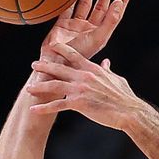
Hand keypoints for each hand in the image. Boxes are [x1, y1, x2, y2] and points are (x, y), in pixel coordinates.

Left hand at [28, 43, 143, 129]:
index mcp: (93, 69)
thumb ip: (108, 70)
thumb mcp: (117, 79)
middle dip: (44, 66)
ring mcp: (80, 89)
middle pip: (59, 68)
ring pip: (54, 86)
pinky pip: (57, 105)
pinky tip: (34, 110)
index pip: (73, 55)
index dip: (61, 50)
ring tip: (29, 88)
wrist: (129, 112)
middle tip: (33, 65)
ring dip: (39, 86)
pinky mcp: (79, 104)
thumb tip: (107, 62)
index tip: (51, 46)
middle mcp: (84, 76)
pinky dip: (44, 108)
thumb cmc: (125, 97)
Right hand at [40, 0, 131, 62]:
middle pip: (100, 6)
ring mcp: (76, 26)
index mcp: (100, 33)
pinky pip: (67, 7)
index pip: (114, 14)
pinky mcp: (62, 24)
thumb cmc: (79, 53)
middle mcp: (89, 29)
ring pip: (85, 3)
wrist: (57, 63)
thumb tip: (119, 3)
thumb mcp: (98, 37)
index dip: (121, 2)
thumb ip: (110, 21)